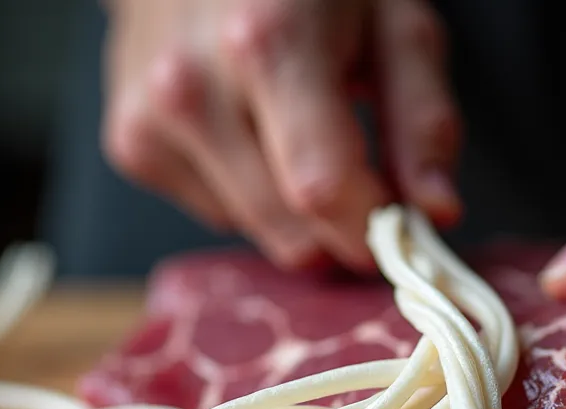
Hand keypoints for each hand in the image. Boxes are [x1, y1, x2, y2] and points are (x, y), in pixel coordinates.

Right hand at [101, 0, 461, 271]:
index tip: (403, 230)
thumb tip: (436, 211)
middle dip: (340, 226)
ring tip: (299, 130)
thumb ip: (423, 118)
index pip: (323, 187)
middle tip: (365, 179)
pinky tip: (250, 128)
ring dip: (294, 210)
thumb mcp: (393, 22)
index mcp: (268, 40)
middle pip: (288, 226)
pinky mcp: (129, 142)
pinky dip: (248, 191)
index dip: (372, 227)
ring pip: (255, 229)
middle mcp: (194, 83)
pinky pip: (216, 211)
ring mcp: (150, 117)